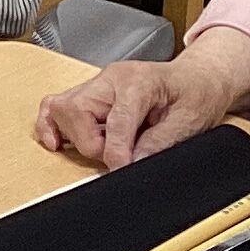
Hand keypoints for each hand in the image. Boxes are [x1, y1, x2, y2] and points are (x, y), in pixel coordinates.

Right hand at [33, 28, 249, 168]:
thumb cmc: (197, 93)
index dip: (117, 154)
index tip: (123, 171)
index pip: (115, 122)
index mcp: (137, 81)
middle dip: (94, 144)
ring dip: (76, 137)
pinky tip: (57, 142)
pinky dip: (50, 126)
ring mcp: (96, 85)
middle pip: (77, 112)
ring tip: (103, 148)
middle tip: (118, 157)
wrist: (199, 79)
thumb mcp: (190, 121)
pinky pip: (54, 107)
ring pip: (61, 109)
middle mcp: (110, 79)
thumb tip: (133, 164)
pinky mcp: (89, 95)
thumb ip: (159, 143)